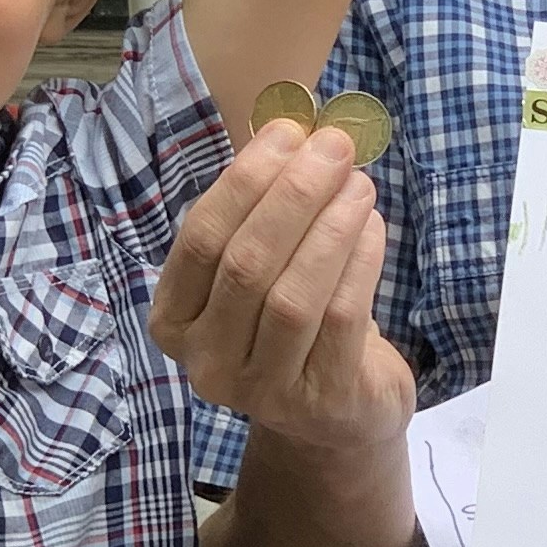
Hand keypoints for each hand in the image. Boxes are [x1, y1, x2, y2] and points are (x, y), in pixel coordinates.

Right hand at [151, 121, 412, 456]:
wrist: (334, 414)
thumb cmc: (292, 324)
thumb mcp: (262, 270)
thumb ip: (263, 210)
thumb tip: (296, 132)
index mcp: (174, 319)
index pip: (200, 240)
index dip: (244, 181)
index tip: (288, 133)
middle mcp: (205, 360)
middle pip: (245, 264)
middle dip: (293, 196)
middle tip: (334, 148)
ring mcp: (259, 391)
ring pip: (291, 295)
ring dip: (329, 227)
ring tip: (359, 184)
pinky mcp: (318, 403)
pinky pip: (339, 320)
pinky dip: (358, 264)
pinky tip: (372, 227)